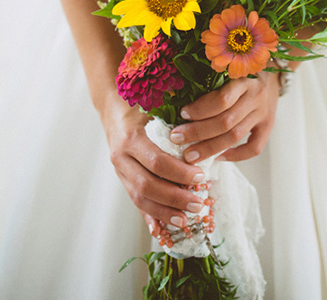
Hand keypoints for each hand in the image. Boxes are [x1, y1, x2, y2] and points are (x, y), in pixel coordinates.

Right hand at [104, 100, 205, 230]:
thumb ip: (174, 124)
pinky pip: (134, 201)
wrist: (113, 110)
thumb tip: (204, 140)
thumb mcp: (156, 108)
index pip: (156, 161)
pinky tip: (160, 229)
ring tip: (185, 220)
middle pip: (147, 185)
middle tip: (198, 204)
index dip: (179, 172)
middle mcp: (121, 156)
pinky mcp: (121, 179)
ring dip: (164, 212)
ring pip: (139, 198)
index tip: (201, 176)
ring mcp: (119, 170)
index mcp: (131, 137)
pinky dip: (149, 216)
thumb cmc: (142, 107)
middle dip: (174, 198)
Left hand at [169, 71, 279, 163]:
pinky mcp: (268, 126)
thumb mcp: (228, 70)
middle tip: (176, 138)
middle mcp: (256, 97)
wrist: (272, 74)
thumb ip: (211, 84)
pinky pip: (254, 148)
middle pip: (226, 121)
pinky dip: (236, 155)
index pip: (222, 99)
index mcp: (244, 79)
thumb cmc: (242, 72)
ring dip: (210, 147)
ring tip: (190, 155)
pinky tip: (219, 157)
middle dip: (198, 132)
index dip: (200, 109)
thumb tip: (180, 104)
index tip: (182, 114)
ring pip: (235, 136)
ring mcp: (263, 113)